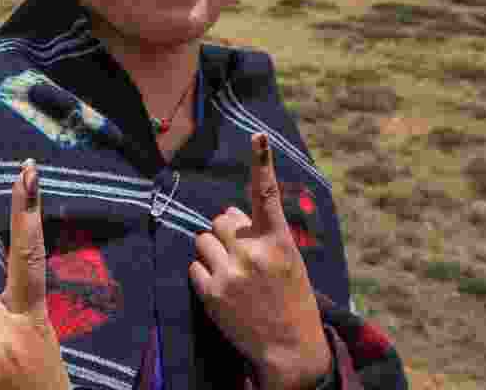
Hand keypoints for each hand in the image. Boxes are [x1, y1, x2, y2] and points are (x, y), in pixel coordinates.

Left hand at [191, 133, 331, 389]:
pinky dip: (203, 275)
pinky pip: (194, 266)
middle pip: (221, 219)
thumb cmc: (292, 301)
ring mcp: (230, 271)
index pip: (268, 195)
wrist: (290, 350)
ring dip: (212, 253)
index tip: (257, 136)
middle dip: (226, 232)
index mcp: (278, 241)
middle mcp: (253, 251)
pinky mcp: (211, 292)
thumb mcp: (288, 262)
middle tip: (240, 256)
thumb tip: (228, 217)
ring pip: (203, 240)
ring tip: (232, 275)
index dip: (262, 162)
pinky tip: (222, 291)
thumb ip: (262, 236)